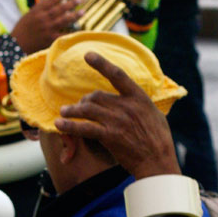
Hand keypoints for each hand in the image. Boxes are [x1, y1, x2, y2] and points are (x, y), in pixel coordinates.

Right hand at [11, 0, 81, 53]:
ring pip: (63, 20)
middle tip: (80, 0)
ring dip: (74, 15)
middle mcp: (43, 18)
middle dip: (71, 4)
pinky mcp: (49, 39)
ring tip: (82, 12)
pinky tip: (78, 29)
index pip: (51, 0)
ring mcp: (47, 29)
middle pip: (59, 9)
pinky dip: (71, 32)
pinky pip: (62, 35)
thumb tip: (49, 1)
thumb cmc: (22, 30)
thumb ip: (39, 9)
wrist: (16, 44)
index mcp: (37, 11)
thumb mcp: (28, 15)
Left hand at [55, 52, 180, 179]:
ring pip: (87, 109)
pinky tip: (59, 125)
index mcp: (138, 97)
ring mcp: (117, 120)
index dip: (101, 64)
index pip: (117, 75)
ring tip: (63, 113)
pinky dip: (70, 125)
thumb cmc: (158, 140)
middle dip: (84, 101)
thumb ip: (139, 103)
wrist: (157, 161)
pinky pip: (84, 127)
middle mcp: (126, 106)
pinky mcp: (109, 136)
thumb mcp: (154, 114)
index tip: (88, 55)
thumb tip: (132, 96)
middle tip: (78, 107)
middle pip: (96, 96)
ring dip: (72, 111)